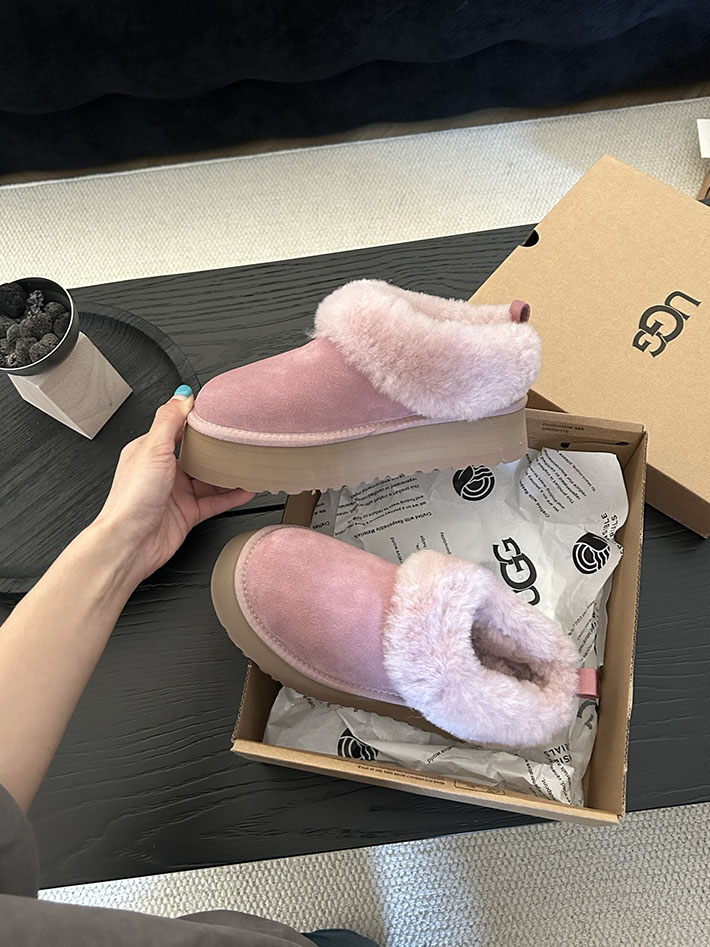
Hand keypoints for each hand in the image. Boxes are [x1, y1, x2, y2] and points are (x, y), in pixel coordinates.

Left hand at [93, 386, 254, 584]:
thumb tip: (182, 395)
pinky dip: (232, 496)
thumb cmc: (132, 499)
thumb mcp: (152, 449)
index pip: (178, 429)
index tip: (222, 414)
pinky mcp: (187, 513)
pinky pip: (215, 501)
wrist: (129, 543)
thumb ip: (169, 420)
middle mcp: (163, 470)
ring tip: (250, 464)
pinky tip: (247, 490)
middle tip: (242, 438)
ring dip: (229, 473)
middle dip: (219, 448)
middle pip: (198, 454)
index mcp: (150, 450)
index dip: (199, 421)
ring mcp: (176, 493)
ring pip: (210, 478)